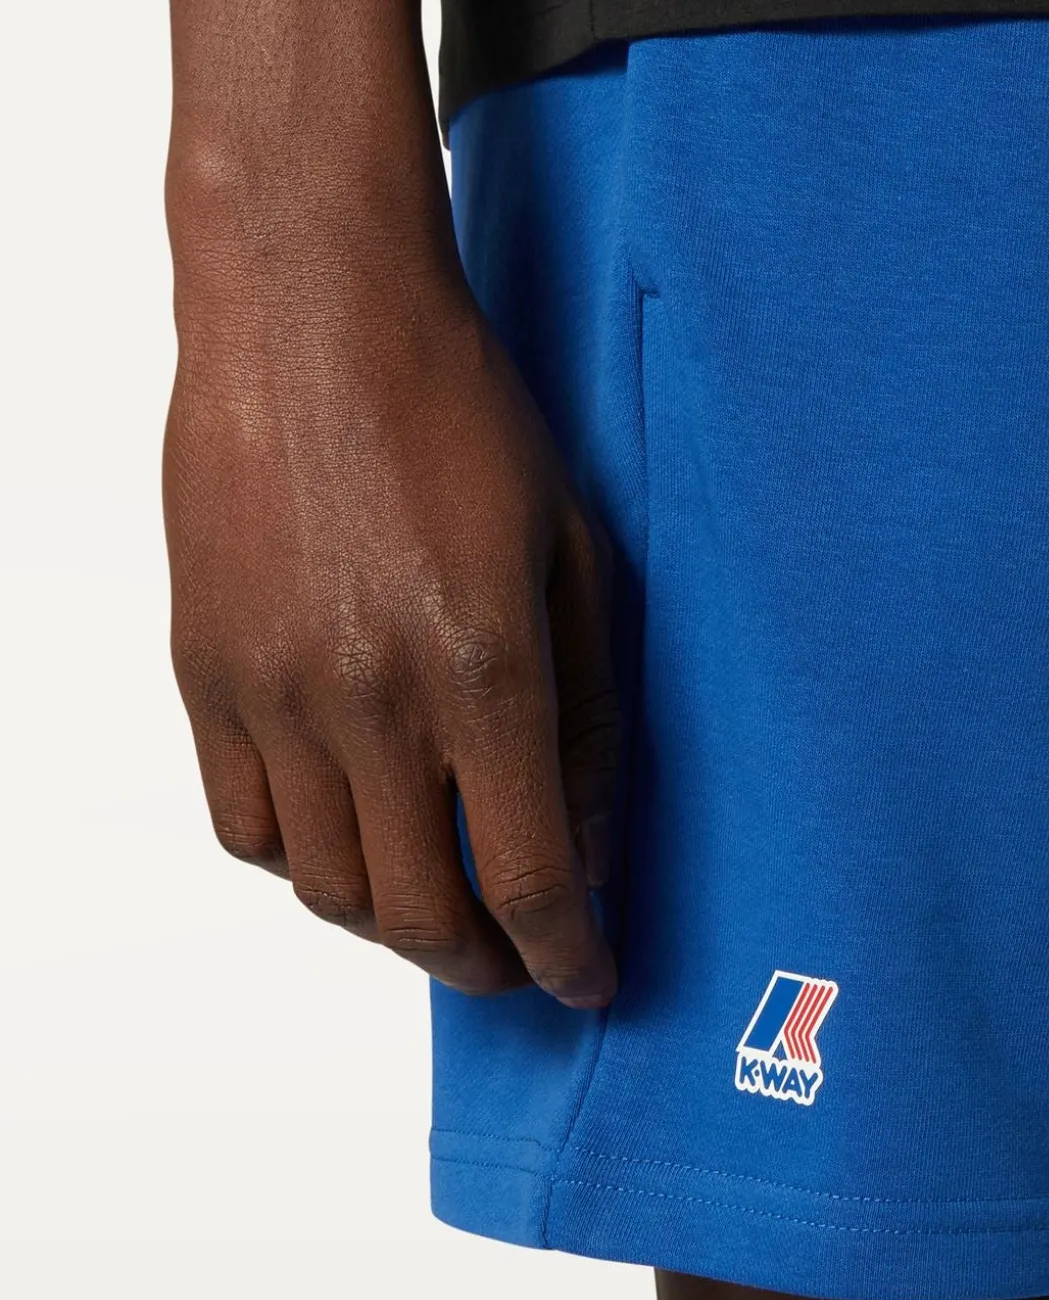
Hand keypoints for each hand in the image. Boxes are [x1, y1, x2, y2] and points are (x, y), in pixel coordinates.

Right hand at [164, 204, 620, 1004]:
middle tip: (524, 962)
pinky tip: (355, 837)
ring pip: (326, 888)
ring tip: (448, 907)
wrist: (313, 318)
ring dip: (398, 925)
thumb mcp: (577, 557)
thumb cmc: (465, 419)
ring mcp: (273, 695)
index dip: (567, 956)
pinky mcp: (204, 674)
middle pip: (421, 913)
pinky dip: (305, 864)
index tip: (592, 981)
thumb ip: (590, 716)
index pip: (527, 877)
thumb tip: (589, 847)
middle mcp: (370, 703)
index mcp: (484, 671)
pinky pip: (243, 827)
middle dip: (487, 966)